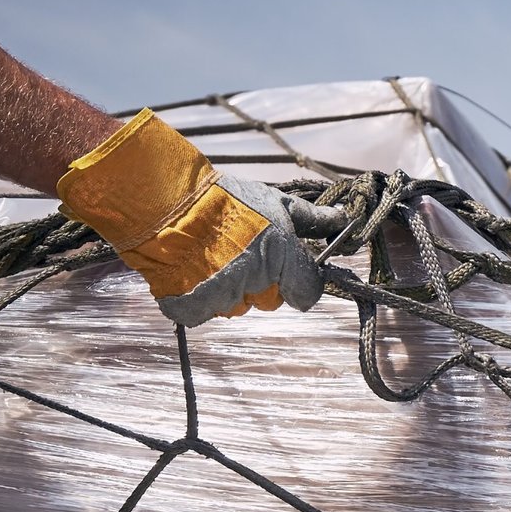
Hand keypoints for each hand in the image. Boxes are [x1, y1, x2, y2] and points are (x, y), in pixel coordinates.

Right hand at [56, 109, 344, 325]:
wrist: (165, 198)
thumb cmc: (225, 199)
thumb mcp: (275, 202)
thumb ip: (312, 220)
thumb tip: (345, 220)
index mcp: (281, 253)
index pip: (308, 292)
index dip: (298, 283)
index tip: (283, 271)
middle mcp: (257, 278)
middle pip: (270, 301)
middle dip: (258, 283)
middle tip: (236, 252)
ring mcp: (224, 294)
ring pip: (237, 307)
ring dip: (227, 290)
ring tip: (209, 256)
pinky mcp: (193, 305)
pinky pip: (203, 313)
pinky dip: (196, 300)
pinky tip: (190, 272)